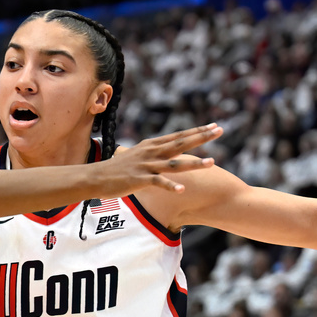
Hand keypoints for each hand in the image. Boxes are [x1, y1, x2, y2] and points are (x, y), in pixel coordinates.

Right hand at [99, 124, 222, 194]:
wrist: (96, 176)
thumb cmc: (118, 168)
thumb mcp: (138, 156)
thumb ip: (152, 153)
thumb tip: (163, 152)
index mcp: (152, 145)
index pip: (179, 135)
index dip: (197, 131)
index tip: (214, 126)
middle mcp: (152, 152)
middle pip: (181, 143)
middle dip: (202, 137)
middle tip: (219, 131)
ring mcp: (146, 165)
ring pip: (174, 163)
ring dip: (194, 163)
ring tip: (211, 163)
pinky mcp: (140, 179)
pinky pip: (158, 182)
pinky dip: (170, 186)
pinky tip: (182, 189)